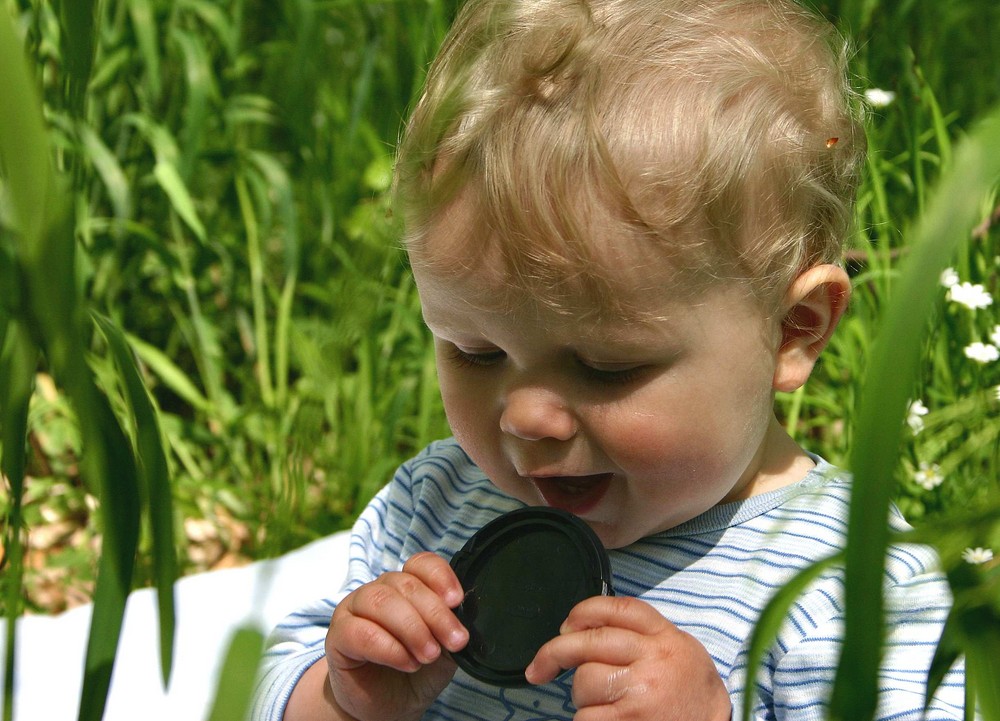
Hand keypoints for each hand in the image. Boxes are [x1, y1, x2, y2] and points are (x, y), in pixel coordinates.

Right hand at [324, 552, 469, 720]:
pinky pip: (360, 631)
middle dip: (435, 613)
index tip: (457, 601)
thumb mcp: (444, 649)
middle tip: (454, 642)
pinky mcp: (337, 636)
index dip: (440, 577)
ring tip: (429, 655)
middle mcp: (378, 591)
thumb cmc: (414, 672)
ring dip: (412, 629)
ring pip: (381, 601)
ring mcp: (354, 610)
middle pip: (405, 584)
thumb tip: (468, 613)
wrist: (387, 708)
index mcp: (406, 587)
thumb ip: (452, 628)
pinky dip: (389, 648)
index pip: (420, 564)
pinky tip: (406, 663)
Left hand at [526, 596, 731, 720]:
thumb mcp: (676, 648)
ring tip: (605, 705)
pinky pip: (586, 717)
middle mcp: (653, 659)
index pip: (617, 609)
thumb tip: (583, 628)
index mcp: (664, 637)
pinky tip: (605, 720)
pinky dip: (587, 720)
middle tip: (538, 667)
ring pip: (584, 682)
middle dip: (555, 652)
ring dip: (583, 697)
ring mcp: (642, 692)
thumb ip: (639, 634)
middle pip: (590, 642)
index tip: (565, 625)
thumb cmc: (689, 690)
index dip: (584, 611)